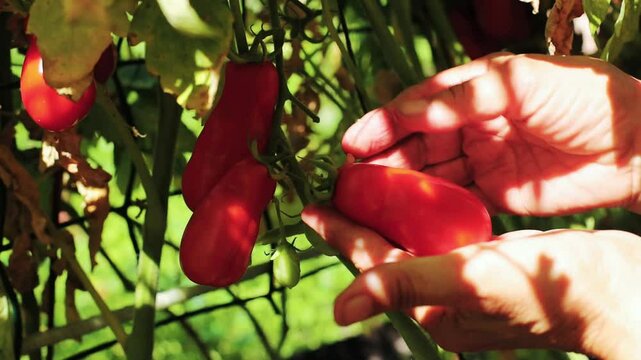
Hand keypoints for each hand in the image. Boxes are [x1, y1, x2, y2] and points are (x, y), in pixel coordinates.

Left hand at [302, 205, 640, 356]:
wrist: (615, 288)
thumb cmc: (548, 291)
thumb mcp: (470, 281)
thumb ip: (405, 285)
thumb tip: (342, 310)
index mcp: (431, 309)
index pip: (371, 264)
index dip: (339, 235)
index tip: (309, 209)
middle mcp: (443, 298)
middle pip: (386, 253)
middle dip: (357, 222)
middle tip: (332, 189)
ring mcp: (465, 280)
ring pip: (412, 242)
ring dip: (387, 214)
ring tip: (366, 186)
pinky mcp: (488, 263)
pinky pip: (441, 235)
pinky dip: (423, 213)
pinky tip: (416, 194)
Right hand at [343, 53, 640, 214]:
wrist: (636, 147)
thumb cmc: (585, 100)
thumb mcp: (523, 83)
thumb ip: (465, 97)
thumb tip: (408, 112)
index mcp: (474, 89)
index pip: (417, 106)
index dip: (382, 123)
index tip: (352, 142)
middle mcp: (471, 123)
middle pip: (415, 142)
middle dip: (383, 159)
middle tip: (351, 180)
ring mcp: (481, 158)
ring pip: (428, 172)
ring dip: (399, 185)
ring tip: (367, 201)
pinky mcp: (493, 192)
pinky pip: (452, 199)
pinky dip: (428, 208)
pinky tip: (405, 217)